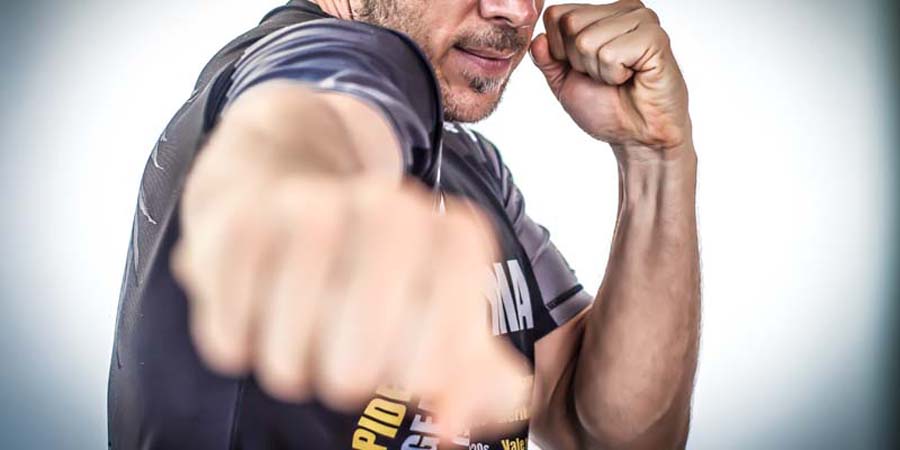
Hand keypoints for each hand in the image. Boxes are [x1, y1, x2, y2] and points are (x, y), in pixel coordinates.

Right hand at [171, 173, 528, 436]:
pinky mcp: (240, 223)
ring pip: (299, 315)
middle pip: (374, 317)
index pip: (454, 308)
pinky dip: (239, 340)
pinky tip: (253, 331)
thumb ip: (471, 379)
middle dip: (357, 370)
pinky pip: (235, 311)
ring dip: (293, 362)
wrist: (285, 201)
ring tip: (297, 362)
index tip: (414, 383)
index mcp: (447, 232)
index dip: (434, 358)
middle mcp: (384, 205)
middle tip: (347, 379)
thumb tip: (447, 425)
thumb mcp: (437, 319)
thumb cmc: (376, 281)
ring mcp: (310, 207)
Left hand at [531, 0, 690, 159]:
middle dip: (578, 61)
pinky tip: (633, 77)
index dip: (559, 50)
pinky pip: (610, 54)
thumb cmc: (607, 108)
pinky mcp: (654, 38)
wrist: (637, 136)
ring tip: (620, 78)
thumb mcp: (563, 82)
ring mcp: (641, 20)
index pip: (556, 15)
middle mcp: (623, 10)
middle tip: (604, 75)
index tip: (584, 69)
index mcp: (601, 13)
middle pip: (570, 23)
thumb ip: (546, 59)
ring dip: (598, 71)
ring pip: (587, 40)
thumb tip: (537, 39)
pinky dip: (615, 75)